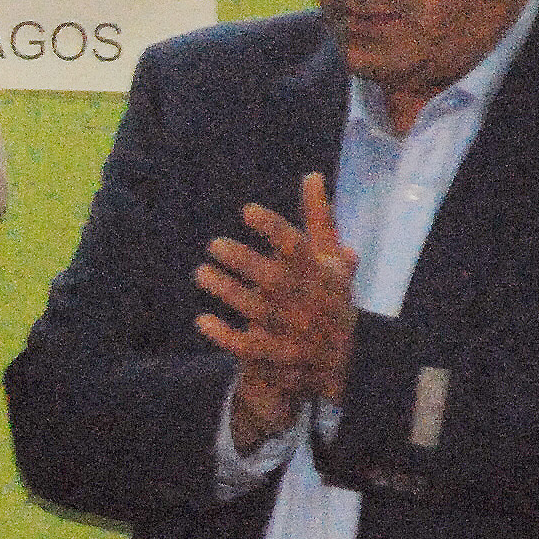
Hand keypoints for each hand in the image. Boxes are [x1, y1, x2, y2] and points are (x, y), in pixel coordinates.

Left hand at [194, 170, 358, 446]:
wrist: (337, 362)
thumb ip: (318, 220)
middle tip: (213, 244)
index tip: (247, 211)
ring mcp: (295, 331)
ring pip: (258, 311)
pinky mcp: (279, 356)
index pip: (298, 248)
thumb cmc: (327, 297)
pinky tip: (202, 320)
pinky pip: (250, 348)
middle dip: (243, 261)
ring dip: (227, 291)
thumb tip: (311, 175)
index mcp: (322, 274)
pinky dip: (226, 335)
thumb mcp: (329, 260)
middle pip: (274, 279)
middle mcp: (309, 301)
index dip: (274, 229)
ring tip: (201, 272)